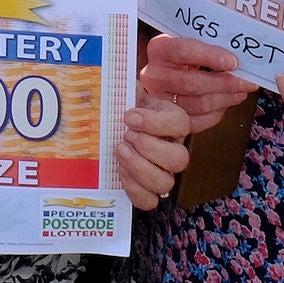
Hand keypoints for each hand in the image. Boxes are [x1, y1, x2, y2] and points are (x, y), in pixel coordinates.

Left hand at [117, 95, 193, 210]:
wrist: (110, 122)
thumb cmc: (119, 103)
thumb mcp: (124, 88)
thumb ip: (123, 84)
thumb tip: (104, 81)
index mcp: (173, 121)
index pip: (179, 123)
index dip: (155, 122)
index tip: (128, 115)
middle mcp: (173, 148)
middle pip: (179, 159)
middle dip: (149, 148)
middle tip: (125, 136)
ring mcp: (162, 171)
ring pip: (165, 183)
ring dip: (139, 168)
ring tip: (119, 151)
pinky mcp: (146, 189)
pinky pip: (149, 201)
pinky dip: (133, 189)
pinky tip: (119, 171)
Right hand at [136, 34, 253, 132]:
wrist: (164, 73)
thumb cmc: (182, 57)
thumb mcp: (190, 42)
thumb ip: (209, 43)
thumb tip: (240, 53)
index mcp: (159, 49)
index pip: (184, 51)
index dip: (210, 57)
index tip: (233, 62)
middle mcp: (154, 75)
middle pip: (192, 83)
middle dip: (226, 84)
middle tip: (246, 82)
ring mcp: (158, 99)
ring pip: (198, 104)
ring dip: (225, 99)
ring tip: (240, 92)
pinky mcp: (167, 118)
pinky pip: (197, 121)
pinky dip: (216, 114)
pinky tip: (226, 103)